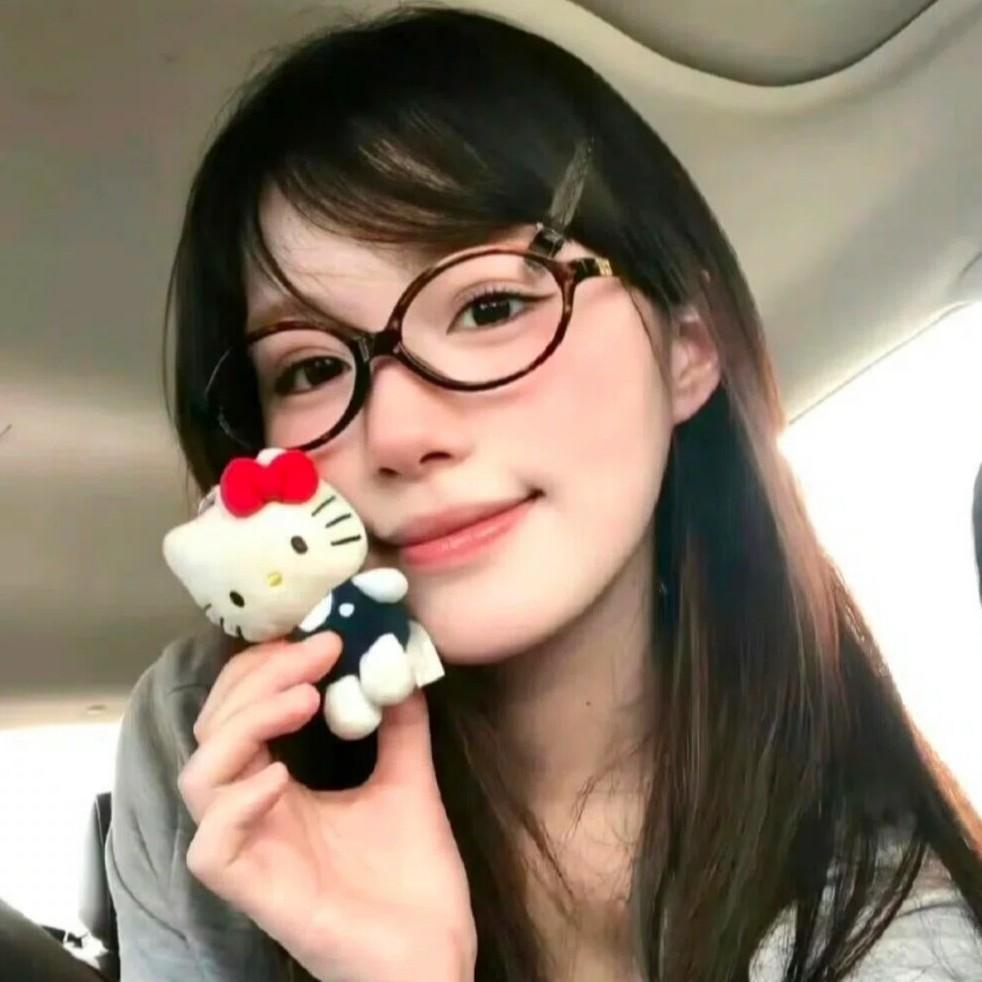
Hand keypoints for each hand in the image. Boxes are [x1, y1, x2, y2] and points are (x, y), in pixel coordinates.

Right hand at [178, 633, 475, 981]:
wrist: (435, 954)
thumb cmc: (414, 878)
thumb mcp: (408, 782)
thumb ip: (400, 727)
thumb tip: (400, 663)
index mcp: (281, 786)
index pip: (240, 711)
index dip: (266, 666)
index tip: (321, 636)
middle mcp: (255, 812)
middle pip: (213, 730)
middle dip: (259, 678)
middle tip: (318, 651)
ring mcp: (251, 853)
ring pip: (199, 778)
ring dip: (245, 724)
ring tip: (303, 699)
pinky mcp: (255, 894)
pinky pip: (211, 848)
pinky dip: (237, 803)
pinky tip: (281, 778)